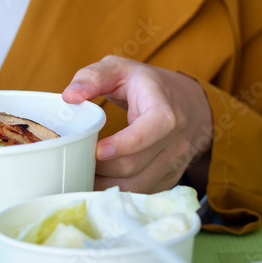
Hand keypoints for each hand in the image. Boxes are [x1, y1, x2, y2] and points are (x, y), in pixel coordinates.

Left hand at [62, 56, 213, 193]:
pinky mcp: (170, 178)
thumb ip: (93, 77)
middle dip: (100, 168)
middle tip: (76, 161)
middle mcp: (175, 141)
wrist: (192, 103)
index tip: (96, 149)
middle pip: (134, 166)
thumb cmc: (150, 85)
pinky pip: (142, 193)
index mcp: (165, 111)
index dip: (122, 145)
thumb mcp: (122, 68)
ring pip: (137, 186)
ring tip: (83, 176)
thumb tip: (69, 96)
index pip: (147, 133)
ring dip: (105, 186)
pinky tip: (100, 183)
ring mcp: (175, 162)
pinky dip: (118, 192)